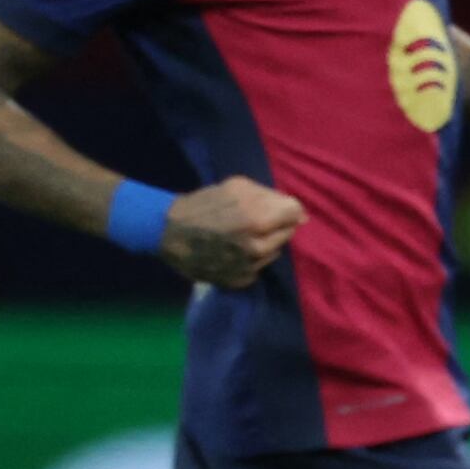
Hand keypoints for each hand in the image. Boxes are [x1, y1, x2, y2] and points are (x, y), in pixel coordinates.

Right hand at [161, 177, 304, 288]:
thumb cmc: (203, 205)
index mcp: (259, 219)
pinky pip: (260, 266)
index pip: (296, 213)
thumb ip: (271, 196)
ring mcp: (251, 266)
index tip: (272, 207)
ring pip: (275, 251)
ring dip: (266, 242)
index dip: (285, 208)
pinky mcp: (241, 281)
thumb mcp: (236, 187)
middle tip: (253, 220)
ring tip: (241, 234)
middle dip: (275, 224)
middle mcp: (259, 246)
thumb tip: (301, 214)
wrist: (168, 233)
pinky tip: (233, 250)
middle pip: (288, 232)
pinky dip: (252, 258)